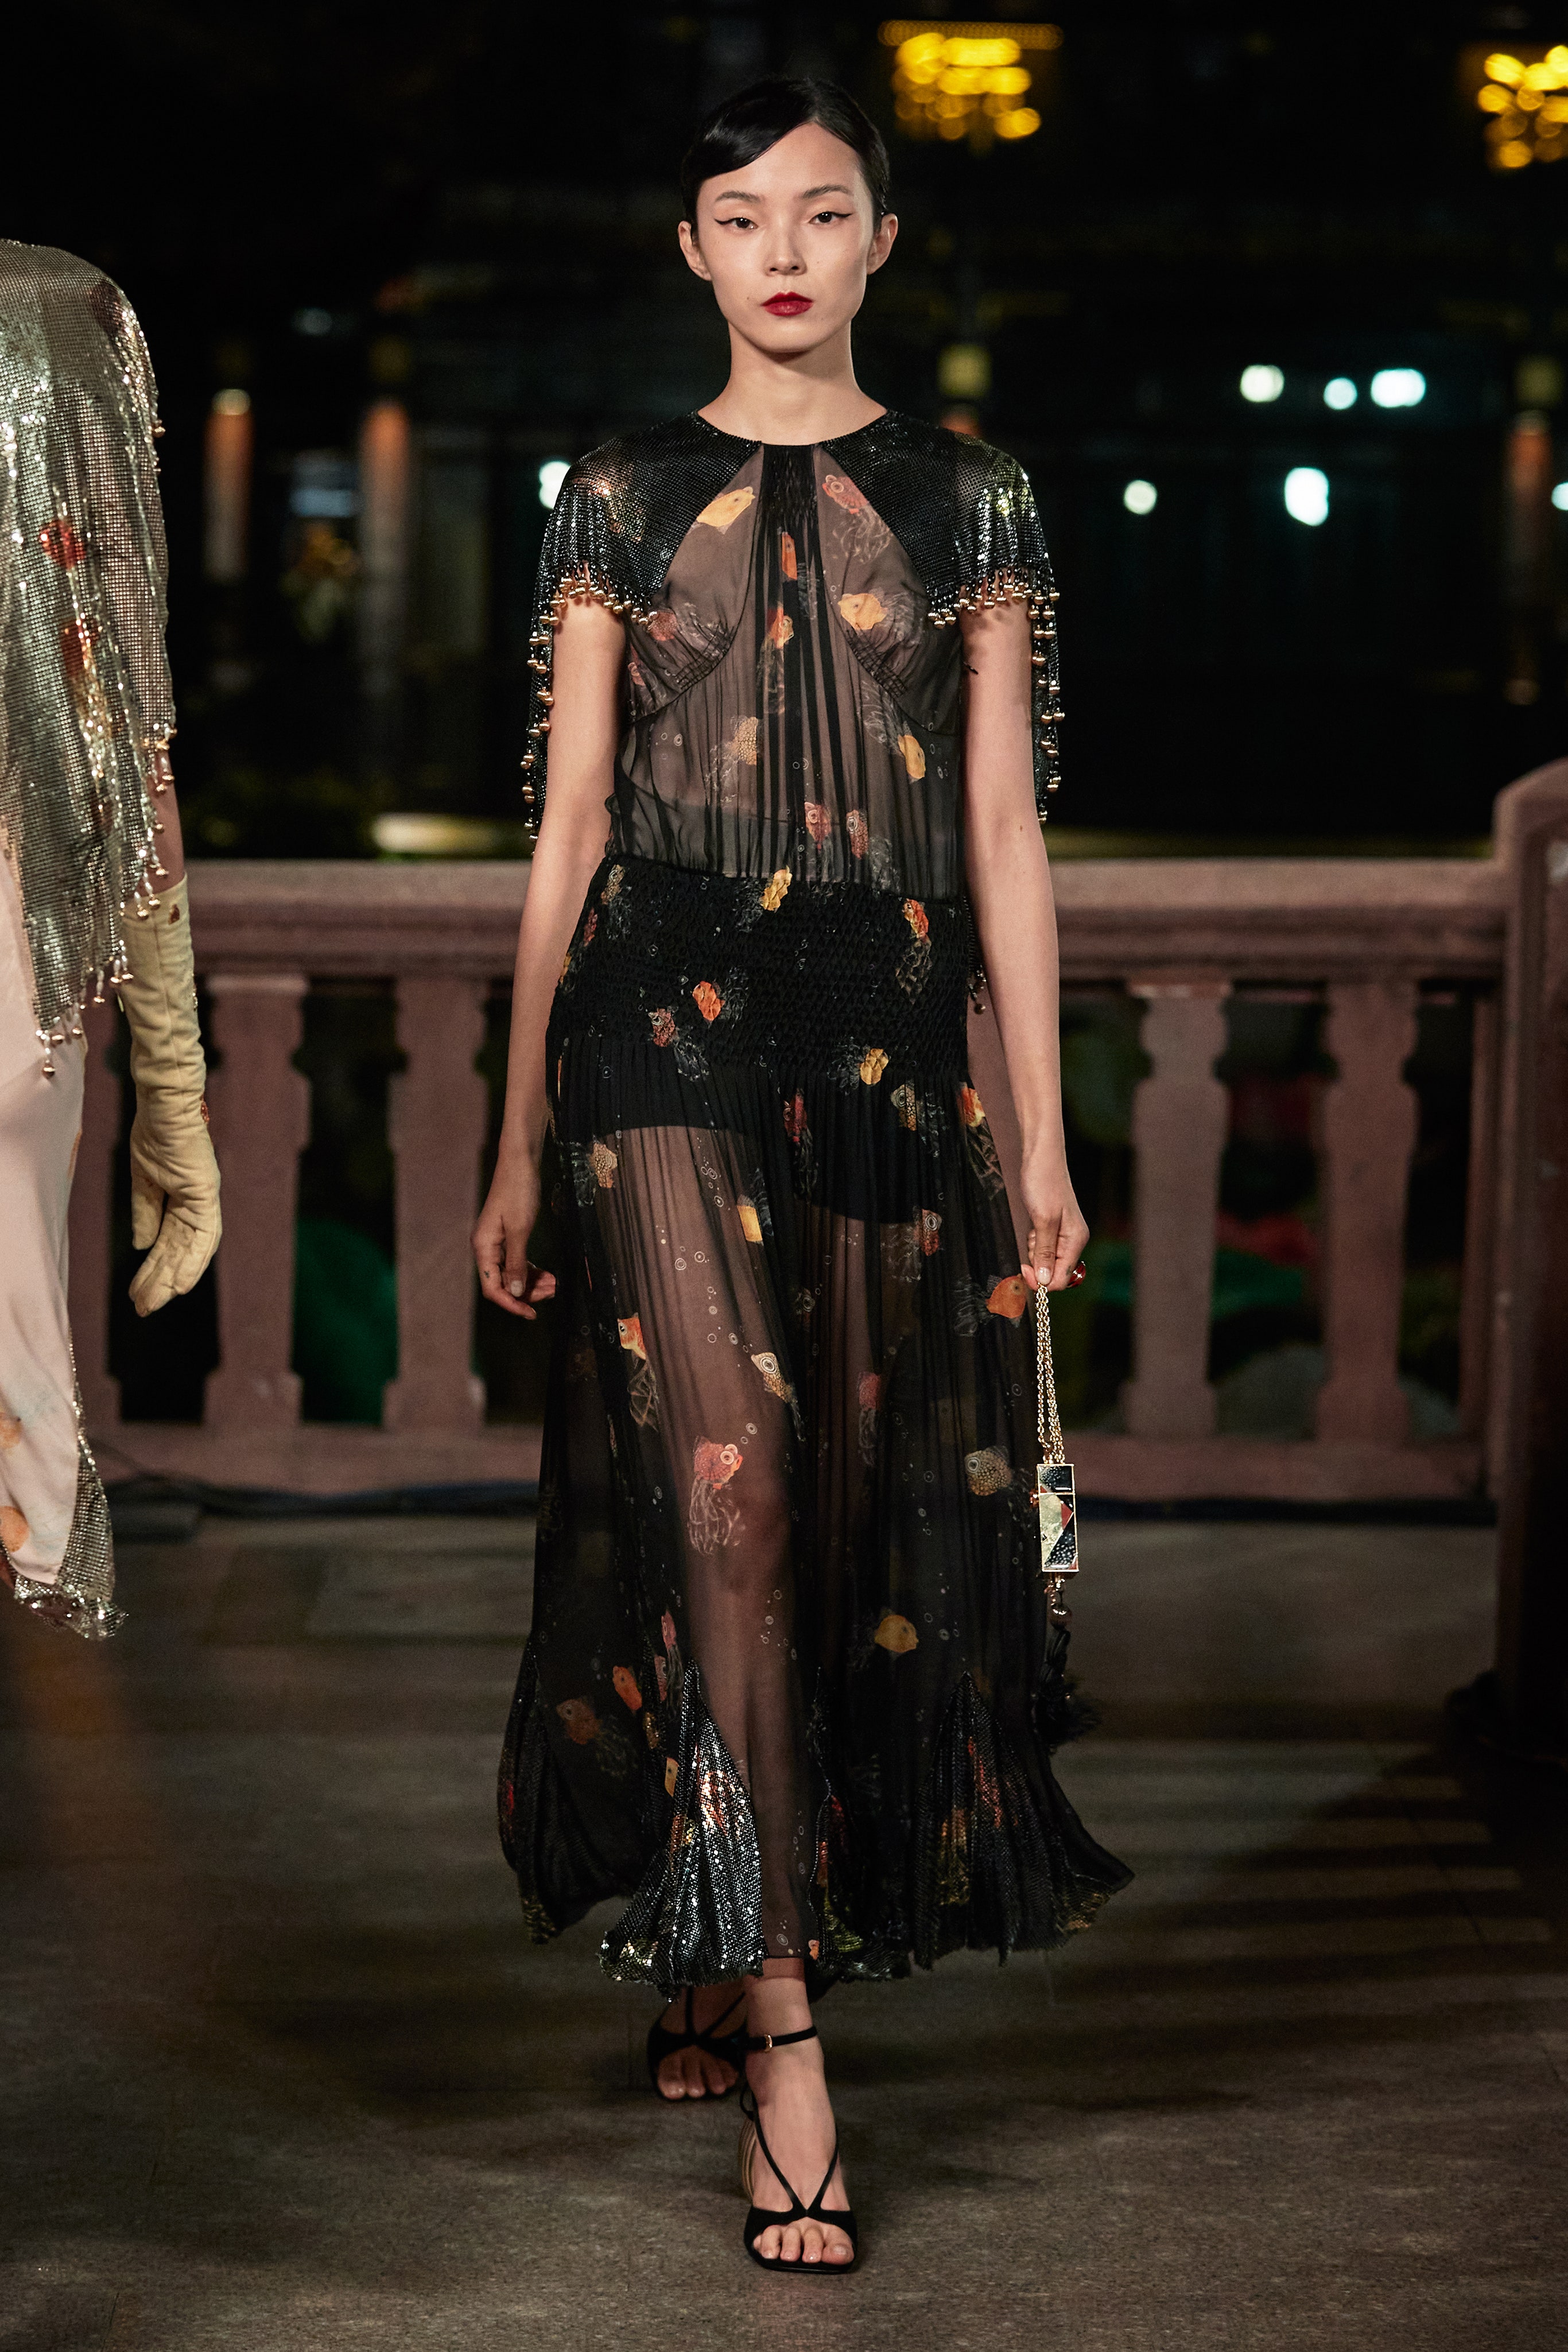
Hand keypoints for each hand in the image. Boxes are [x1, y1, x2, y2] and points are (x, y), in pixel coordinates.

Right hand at [127, 1101, 221, 1316]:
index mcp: (180, 1199)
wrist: (162, 1107)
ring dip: (172, 1278)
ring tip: (155, 1304)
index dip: (154, 1268)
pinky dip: (192, 1262)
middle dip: (159, 1281)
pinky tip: (180, 1286)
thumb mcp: (144, 1180)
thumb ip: (146, 1212)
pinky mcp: (206, 1195)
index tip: (138, 1291)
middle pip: (176, 1252)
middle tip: (143, 1309)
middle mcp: (195, 1204)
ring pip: (189, 1250)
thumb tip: (143, 1246)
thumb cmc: (153, 1134)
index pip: (167, 1242)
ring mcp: (203, 1200)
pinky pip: (203, 1237)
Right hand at [473, 1153, 556, 1319]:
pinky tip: (547, 1274)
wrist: (521, 1162)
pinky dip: (532, 1269)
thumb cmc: (518, 1192)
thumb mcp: (520, 1230)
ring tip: (553, 1285)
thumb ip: (516, 1263)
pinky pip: (517, 1261)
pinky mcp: (508, 1236)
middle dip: (526, 1292)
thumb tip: (513, 1293)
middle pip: (502, 1283)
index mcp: (483, 1248)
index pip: (492, 1288)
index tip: (531, 1313)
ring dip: (531, 1282)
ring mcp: (497, 1242)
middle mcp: (486, 1248)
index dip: (511, 1303)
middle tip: (551, 1293)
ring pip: (512, 1273)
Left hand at [1020, 1151, 1089, 1293]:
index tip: (1025, 1268)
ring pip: (1045, 1260)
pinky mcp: (1052, 1228)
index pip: (1062, 1278)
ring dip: (1034, 1251)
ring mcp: (1063, 1235)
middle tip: (1032, 1239)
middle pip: (1053, 1271)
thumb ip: (1045, 1253)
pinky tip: (1033, 1225)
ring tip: (1034, 1229)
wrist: (1041, 1157)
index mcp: (1076, 1240)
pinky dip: (1034, 1241)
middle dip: (1037, 1263)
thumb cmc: (1043, 1183)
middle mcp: (1073, 1240)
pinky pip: (1042, 1247)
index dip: (1041, 1280)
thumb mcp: (1043, 1220)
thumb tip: (1044, 1282)